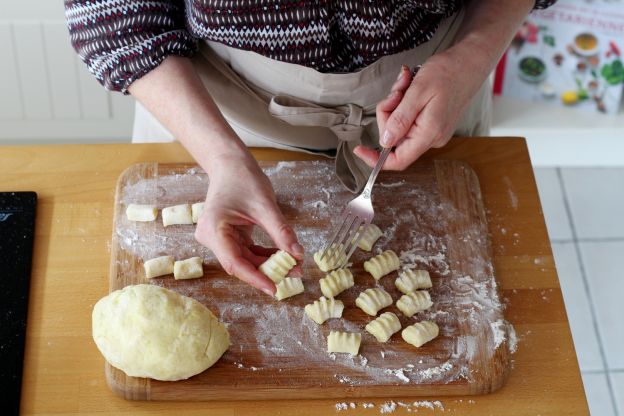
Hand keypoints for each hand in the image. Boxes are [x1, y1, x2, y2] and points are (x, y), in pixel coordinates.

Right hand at [194, 154, 302, 295]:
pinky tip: (283, 256)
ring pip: (245, 260)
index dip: (255, 278)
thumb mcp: (265, 206)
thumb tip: (297, 255)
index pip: (235, 263)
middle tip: (294, 273)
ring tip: (293, 265)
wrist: (231, 164)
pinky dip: (264, 255)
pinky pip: (247, 252)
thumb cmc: (243, 178)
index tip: (275, 288)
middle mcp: (212, 238)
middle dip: (267, 271)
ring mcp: (219, 238)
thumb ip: (281, 232)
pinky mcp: (228, 237)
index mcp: (214, 229)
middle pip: (240, 264)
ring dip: (268, 264)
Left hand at [354, 51, 484, 169]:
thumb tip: (385, 142)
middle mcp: (431, 138)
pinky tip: (411, 88)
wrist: (470, 62)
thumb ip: (400, 119)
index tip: (359, 149)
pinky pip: (407, 119)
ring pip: (398, 126)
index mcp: (429, 134)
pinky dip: (403, 104)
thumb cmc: (447, 72)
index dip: (376, 159)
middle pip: (393, 139)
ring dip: (396, 104)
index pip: (398, 160)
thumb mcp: (418, 92)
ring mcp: (432, 131)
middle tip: (396, 92)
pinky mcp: (431, 123)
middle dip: (387, 113)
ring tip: (407, 84)